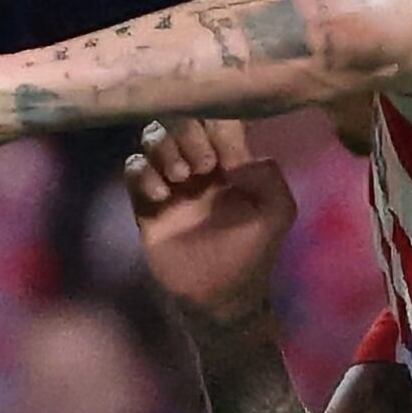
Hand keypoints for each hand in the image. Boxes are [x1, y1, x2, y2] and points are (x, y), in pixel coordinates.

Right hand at [123, 116, 299, 317]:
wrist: (219, 295)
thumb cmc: (251, 252)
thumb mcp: (277, 212)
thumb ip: (267, 174)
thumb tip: (232, 155)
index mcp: (231, 159)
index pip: (218, 117)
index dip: (217, 125)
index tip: (225, 158)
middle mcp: (198, 163)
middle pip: (181, 119)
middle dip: (189, 135)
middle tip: (203, 167)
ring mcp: (170, 182)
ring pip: (153, 137)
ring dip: (164, 149)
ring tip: (180, 177)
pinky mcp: (145, 203)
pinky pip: (133, 168)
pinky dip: (142, 173)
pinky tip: (160, 197)